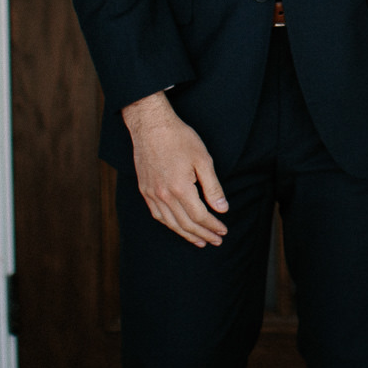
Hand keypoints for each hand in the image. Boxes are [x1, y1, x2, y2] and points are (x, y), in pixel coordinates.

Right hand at [121, 91, 228, 247]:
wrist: (151, 126)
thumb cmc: (180, 139)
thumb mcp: (203, 159)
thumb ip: (213, 187)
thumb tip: (222, 209)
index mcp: (180, 188)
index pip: (200, 216)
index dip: (213, 226)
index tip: (223, 231)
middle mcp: (163, 195)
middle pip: (186, 223)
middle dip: (203, 234)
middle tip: (216, 240)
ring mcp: (151, 194)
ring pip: (170, 223)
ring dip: (186, 234)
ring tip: (200, 241)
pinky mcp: (144, 190)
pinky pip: (157, 214)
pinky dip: (169, 224)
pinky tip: (177, 227)